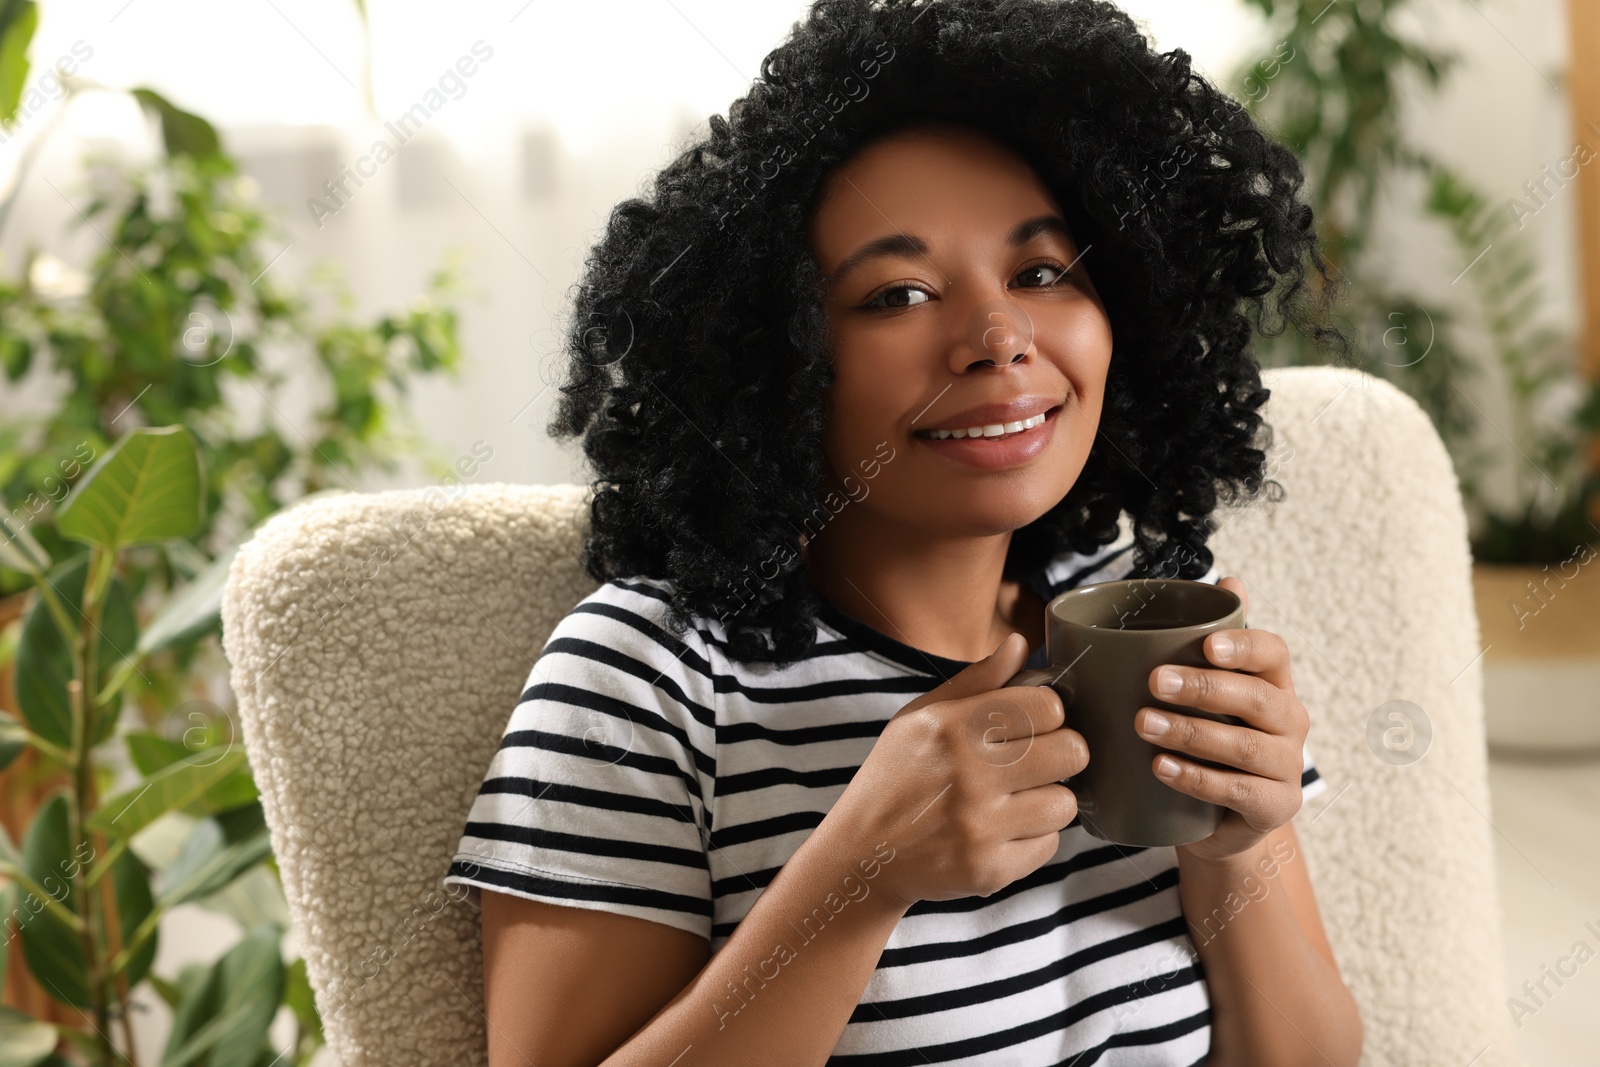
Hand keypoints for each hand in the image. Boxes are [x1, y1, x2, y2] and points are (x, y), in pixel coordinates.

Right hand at [825, 632, 1090, 910]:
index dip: (1048, 714)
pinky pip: (1049, 846)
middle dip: (1060, 755)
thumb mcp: (920, 718)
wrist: (862, 855)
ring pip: (1066, 802)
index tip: (1033, 726)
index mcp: (954, 726)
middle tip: (1035, 763)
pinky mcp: (989, 869)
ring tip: (1016, 801)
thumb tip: (1021, 643)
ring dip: (1047, 801)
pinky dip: (1032, 840)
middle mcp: (970, 773)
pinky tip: (1002, 832)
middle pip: (1072, 751)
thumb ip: (976, 681)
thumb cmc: (896, 778)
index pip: (1049, 707)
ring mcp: (981, 825)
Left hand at [1134, 576, 1308, 865]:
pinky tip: (1160, 767)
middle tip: (1153, 682)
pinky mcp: (1275, 807)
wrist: (1217, 818)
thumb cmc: (1209, 739)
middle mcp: (1290, 721)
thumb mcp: (1206, 691)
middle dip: (1204, 688)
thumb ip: (1210, 638)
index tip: (1206, 645)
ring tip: (1143, 724)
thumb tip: (1230, 579)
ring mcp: (1288, 767)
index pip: (1273, 653)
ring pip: (1246, 747)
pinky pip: (1239, 791)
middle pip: (1258, 699)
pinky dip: (1196, 778)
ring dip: (1191, 733)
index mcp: (1274, 683)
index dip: (1244, 646)